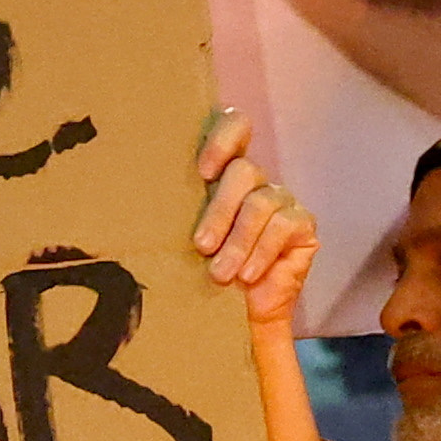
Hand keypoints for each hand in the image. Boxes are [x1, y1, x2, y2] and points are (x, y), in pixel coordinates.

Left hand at [188, 112, 318, 336]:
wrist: (238, 315)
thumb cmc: (201, 273)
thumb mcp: (183, 240)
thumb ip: (174, 211)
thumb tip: (137, 192)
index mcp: (222, 172)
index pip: (234, 125)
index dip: (223, 137)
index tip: (203, 171)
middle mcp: (255, 180)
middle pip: (244, 170)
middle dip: (220, 211)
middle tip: (201, 246)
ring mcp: (282, 199)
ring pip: (261, 203)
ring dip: (238, 242)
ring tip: (220, 274)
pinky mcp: (302, 224)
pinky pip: (283, 226)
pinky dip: (261, 253)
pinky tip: (248, 275)